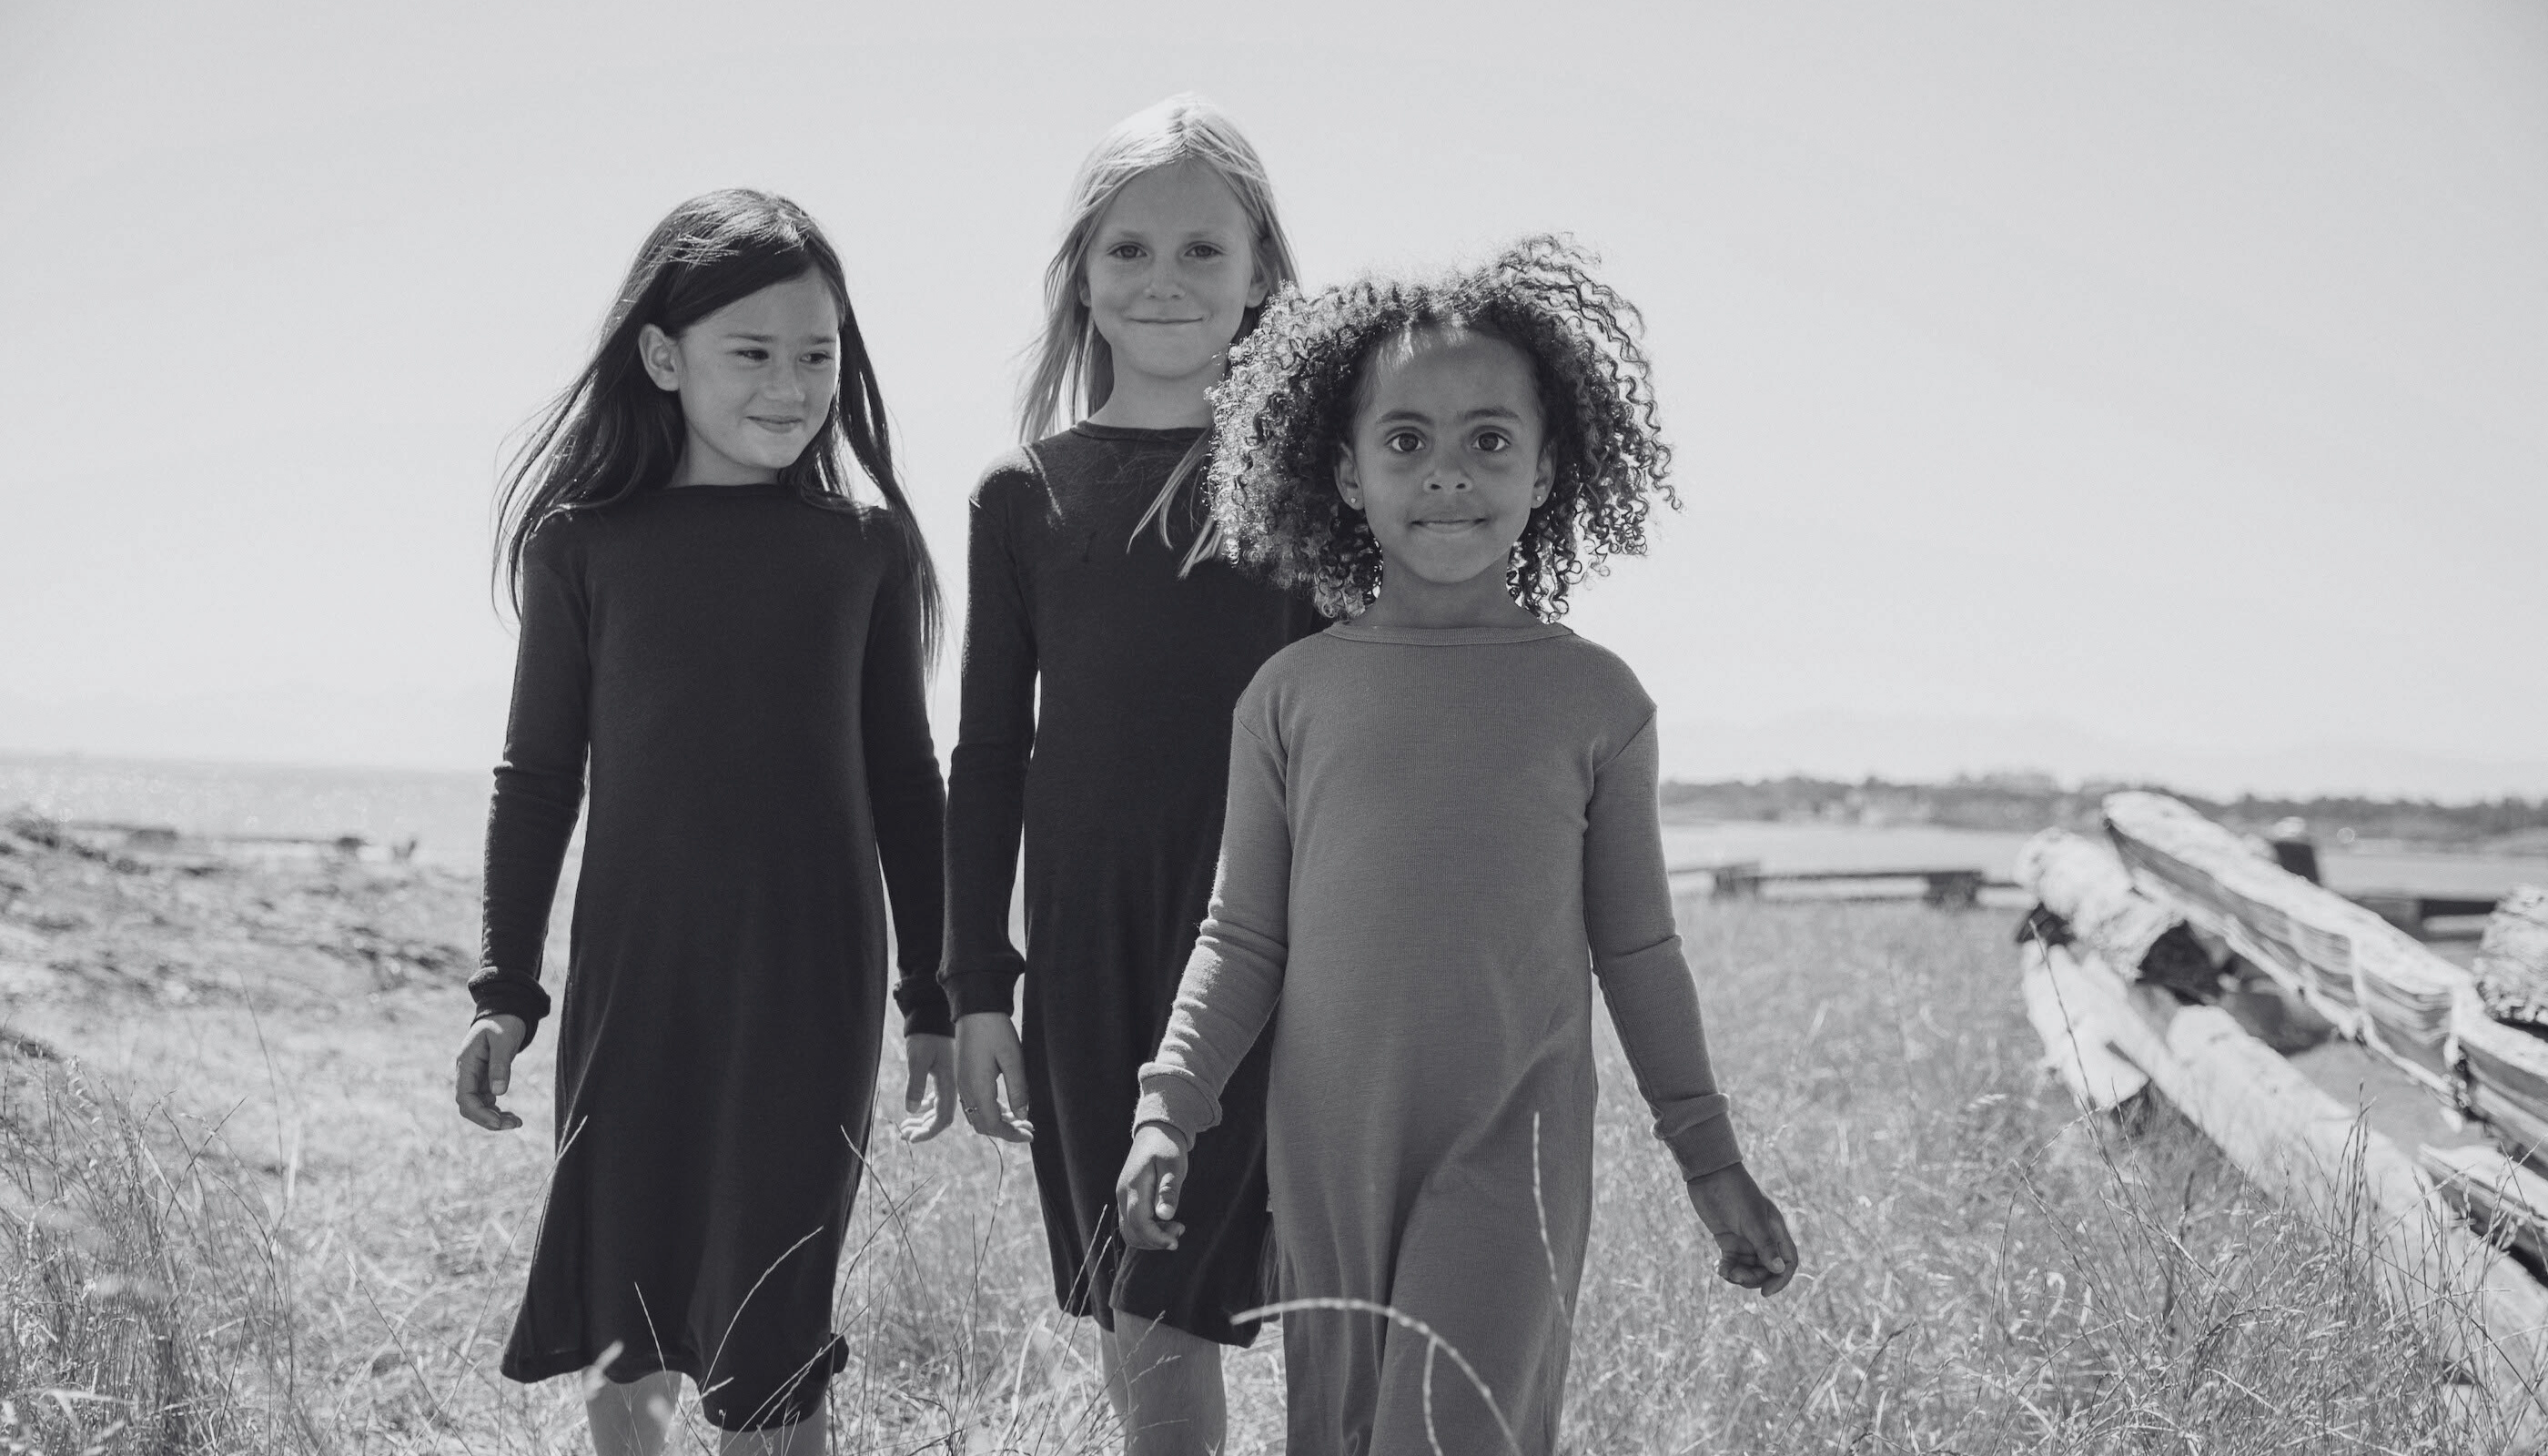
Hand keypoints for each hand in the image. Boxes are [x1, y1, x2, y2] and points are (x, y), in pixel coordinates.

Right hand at [455, 1014, 527, 1131]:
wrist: (506, 1013)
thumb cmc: (504, 1023)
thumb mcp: (503, 1041)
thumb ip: (500, 1065)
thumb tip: (499, 1092)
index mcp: (466, 1064)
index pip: (464, 1097)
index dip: (479, 1113)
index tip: (498, 1122)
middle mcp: (466, 1073)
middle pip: (469, 1106)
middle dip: (488, 1119)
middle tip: (513, 1124)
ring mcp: (474, 1078)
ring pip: (478, 1106)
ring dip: (494, 1118)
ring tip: (516, 1122)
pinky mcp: (484, 1079)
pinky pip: (486, 1101)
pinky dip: (496, 1111)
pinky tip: (511, 1116)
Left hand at [898, 1033, 957, 1142]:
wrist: (931, 1017)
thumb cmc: (925, 1037)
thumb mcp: (918, 1060)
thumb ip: (915, 1085)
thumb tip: (911, 1110)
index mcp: (949, 1084)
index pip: (942, 1119)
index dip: (928, 1133)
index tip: (912, 1139)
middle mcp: (952, 1086)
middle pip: (941, 1118)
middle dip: (923, 1130)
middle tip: (904, 1135)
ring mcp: (948, 1082)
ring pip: (938, 1110)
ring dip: (923, 1120)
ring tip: (906, 1126)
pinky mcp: (943, 1076)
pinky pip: (937, 1100)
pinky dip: (925, 1108)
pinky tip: (915, 1109)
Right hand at [954, 1011, 1032, 1141]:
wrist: (974, 1008)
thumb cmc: (996, 1030)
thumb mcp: (1013, 1059)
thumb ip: (1018, 1090)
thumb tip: (1022, 1116)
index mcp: (977, 1088)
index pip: (993, 1124)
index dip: (1012, 1134)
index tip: (1030, 1135)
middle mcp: (965, 1090)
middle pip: (983, 1125)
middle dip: (1006, 1131)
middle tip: (1028, 1129)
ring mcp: (962, 1083)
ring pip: (977, 1115)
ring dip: (998, 1122)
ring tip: (1021, 1120)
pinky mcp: (963, 1076)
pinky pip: (974, 1104)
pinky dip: (990, 1111)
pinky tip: (1006, 1108)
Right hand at [1115, 1124, 1188, 1250]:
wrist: (1154, 1131)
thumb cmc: (1167, 1147)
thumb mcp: (1173, 1165)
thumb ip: (1168, 1190)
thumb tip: (1165, 1216)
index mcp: (1133, 1187)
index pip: (1139, 1223)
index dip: (1156, 1238)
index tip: (1175, 1242)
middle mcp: (1123, 1194)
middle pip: (1131, 1233)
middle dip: (1155, 1240)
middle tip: (1180, 1230)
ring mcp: (1122, 1197)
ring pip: (1129, 1231)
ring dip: (1151, 1237)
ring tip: (1175, 1226)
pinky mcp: (1127, 1198)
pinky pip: (1132, 1223)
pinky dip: (1147, 1230)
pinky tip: (1165, 1221)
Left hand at [1684, 1163, 1797, 1295]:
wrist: (1708, 1174)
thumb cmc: (1734, 1191)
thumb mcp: (1751, 1218)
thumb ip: (1765, 1244)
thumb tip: (1780, 1269)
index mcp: (1776, 1230)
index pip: (1788, 1262)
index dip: (1781, 1280)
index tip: (1765, 1292)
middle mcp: (1763, 1237)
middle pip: (1767, 1269)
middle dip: (1754, 1278)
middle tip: (1737, 1276)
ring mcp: (1746, 1239)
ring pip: (1749, 1268)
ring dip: (1739, 1276)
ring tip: (1725, 1272)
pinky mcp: (1728, 1240)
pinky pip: (1733, 1263)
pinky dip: (1727, 1270)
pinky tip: (1718, 1268)